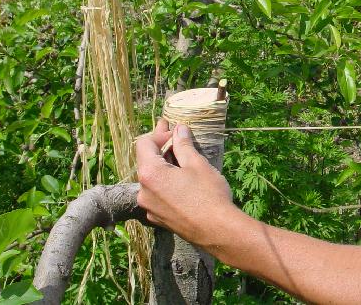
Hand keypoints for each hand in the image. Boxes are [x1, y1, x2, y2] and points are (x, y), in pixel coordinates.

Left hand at [136, 119, 236, 249]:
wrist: (217, 231)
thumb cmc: (208, 194)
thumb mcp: (197, 164)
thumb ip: (183, 145)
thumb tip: (179, 128)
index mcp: (150, 173)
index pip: (144, 143)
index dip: (160, 134)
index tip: (177, 133)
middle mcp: (143, 191)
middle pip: (146, 161)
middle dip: (162, 148)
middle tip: (178, 136)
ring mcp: (149, 207)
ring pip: (152, 178)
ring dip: (165, 166)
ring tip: (184, 159)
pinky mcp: (157, 218)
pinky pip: (157, 194)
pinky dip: (166, 183)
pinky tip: (184, 181)